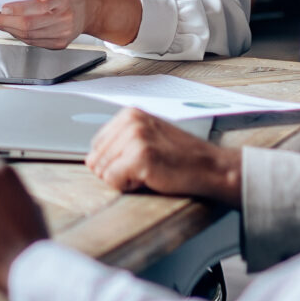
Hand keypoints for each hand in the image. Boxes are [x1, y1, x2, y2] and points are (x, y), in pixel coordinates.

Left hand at [0, 0, 142, 48]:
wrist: (89, 9)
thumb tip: (9, 0)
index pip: (38, 6)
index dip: (18, 9)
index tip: (1, 8)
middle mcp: (65, 18)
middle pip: (29, 25)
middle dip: (4, 21)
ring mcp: (63, 34)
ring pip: (28, 36)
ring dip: (7, 29)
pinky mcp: (59, 44)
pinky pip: (33, 42)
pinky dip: (18, 35)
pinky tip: (8, 28)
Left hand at [86, 107, 242, 203]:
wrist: (210, 167)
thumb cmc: (181, 157)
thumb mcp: (148, 138)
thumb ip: (119, 143)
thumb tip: (89, 160)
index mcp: (129, 113)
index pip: (96, 145)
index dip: (114, 161)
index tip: (139, 160)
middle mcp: (130, 121)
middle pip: (96, 159)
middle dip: (117, 171)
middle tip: (146, 168)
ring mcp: (135, 137)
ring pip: (103, 171)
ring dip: (124, 179)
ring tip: (149, 171)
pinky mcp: (140, 156)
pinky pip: (113, 181)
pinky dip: (129, 186)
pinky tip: (150, 178)